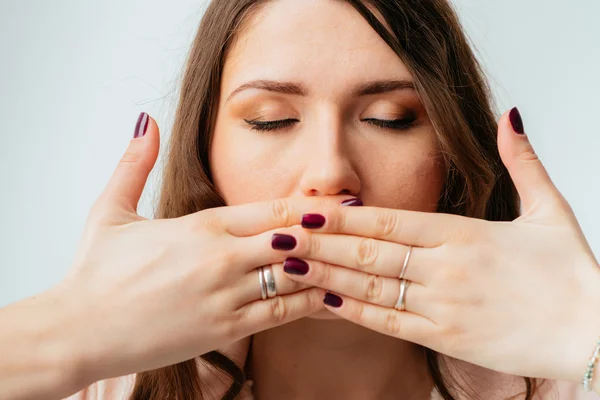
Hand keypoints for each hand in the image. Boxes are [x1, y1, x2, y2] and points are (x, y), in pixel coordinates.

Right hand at [55, 113, 348, 389]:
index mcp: (201, 225)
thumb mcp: (110, 210)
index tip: (344, 202)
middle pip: (295, 239)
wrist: (77, 330)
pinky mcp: (223, 329)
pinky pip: (280, 315)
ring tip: (361, 264)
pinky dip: (309, 305)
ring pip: (295, 277)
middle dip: (331, 235)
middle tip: (368, 231)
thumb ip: (134, 164)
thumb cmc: (95, 273)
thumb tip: (144, 120)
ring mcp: (225, 295)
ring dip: (328, 268)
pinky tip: (330, 299)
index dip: (313, 207)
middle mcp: (220, 257)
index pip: (273, 210)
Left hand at [280, 108, 599, 382]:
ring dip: (325, 274)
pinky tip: (324, 300)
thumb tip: (510, 116)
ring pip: (370, 286)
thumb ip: (522, 162)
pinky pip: (389, 322)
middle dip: (319, 242)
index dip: (343, 214)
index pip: (389, 219)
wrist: (594, 334)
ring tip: (286, 264)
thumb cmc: (569, 273)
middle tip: (278, 233)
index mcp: (463, 233)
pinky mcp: (446, 337)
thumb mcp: (550, 209)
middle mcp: (445, 267)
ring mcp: (442, 305)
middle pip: (368, 251)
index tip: (307, 208)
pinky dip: (354, 311)